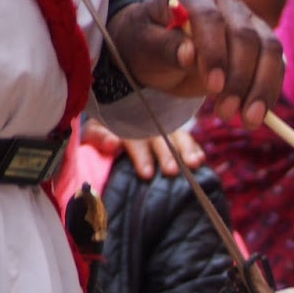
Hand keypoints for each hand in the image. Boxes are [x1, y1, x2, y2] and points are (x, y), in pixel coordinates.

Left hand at [82, 118, 206, 180]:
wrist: (111, 117)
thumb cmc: (102, 131)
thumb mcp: (93, 133)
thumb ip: (99, 137)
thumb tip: (112, 143)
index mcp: (124, 123)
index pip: (134, 139)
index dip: (141, 156)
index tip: (147, 174)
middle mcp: (147, 123)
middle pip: (159, 138)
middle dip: (166, 155)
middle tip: (171, 171)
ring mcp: (164, 126)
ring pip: (177, 136)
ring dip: (186, 150)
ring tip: (194, 164)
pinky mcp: (176, 133)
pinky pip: (188, 139)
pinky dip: (194, 148)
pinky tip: (200, 159)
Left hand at [107, 0, 282, 126]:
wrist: (159, 44)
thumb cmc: (148, 42)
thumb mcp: (144, 45)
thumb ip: (165, 47)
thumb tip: (190, 54)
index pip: (211, 19)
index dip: (215, 53)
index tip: (214, 88)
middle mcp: (226, 3)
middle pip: (247, 36)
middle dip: (241, 79)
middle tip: (227, 114)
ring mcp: (248, 21)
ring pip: (270, 50)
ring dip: (263, 88)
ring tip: (249, 120)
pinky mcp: (261, 43)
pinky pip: (276, 65)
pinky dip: (270, 90)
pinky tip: (258, 113)